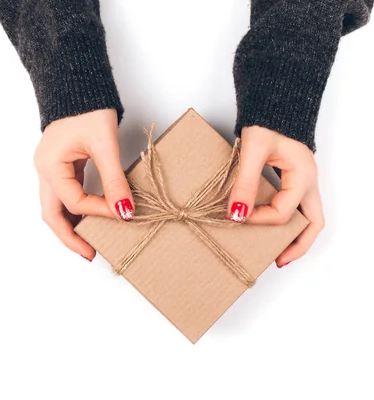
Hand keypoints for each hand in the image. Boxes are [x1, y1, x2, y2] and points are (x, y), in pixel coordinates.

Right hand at [34, 109, 133, 260]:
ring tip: (90, 242)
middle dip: (70, 237)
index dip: (99, 211)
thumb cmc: (87, 108)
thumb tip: (125, 211)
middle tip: (90, 254)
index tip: (123, 214)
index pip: (73, 201)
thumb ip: (114, 180)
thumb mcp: (104, 144)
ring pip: (56, 208)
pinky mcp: (60, 167)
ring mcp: (50, 169)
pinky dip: (75, 211)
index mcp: (49, 166)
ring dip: (71, 226)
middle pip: (51, 215)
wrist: (78, 83)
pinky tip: (90, 220)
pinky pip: (64, 196)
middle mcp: (44, 170)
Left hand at [228, 126, 324, 267]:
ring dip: (292, 234)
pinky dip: (284, 220)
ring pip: (306, 216)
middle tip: (277, 260)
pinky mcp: (291, 178)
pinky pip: (293, 206)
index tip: (235, 217)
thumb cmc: (267, 120)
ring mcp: (302, 181)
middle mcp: (307, 182)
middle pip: (313, 223)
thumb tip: (236, 214)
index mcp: (303, 176)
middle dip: (297, 245)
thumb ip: (244, 183)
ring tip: (274, 249)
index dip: (259, 219)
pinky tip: (266, 224)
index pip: (284, 212)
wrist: (271, 101)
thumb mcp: (253, 151)